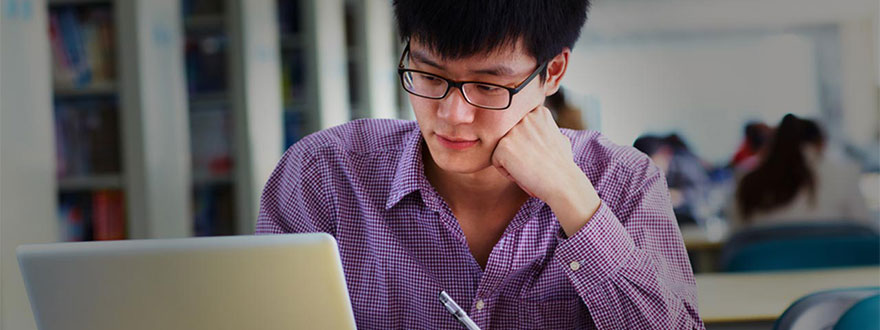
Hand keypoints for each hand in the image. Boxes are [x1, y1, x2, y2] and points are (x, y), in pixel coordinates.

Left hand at [491, 106, 600, 236]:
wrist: (564, 183)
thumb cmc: (562, 166)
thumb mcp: (558, 138)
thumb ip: (544, 130)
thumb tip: (541, 130)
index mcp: (538, 112)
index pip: (519, 129)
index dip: (528, 146)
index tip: (541, 154)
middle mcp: (525, 116)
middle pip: (509, 137)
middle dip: (518, 152)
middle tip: (535, 162)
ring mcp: (514, 130)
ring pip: (501, 149)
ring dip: (512, 161)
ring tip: (530, 167)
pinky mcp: (503, 145)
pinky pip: (496, 161)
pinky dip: (508, 172)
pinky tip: (524, 173)